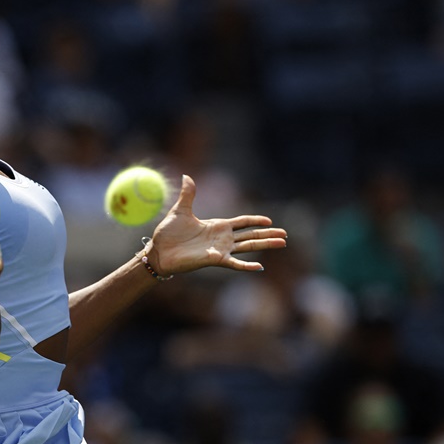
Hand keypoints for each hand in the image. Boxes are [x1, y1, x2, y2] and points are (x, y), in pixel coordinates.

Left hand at [147, 175, 286, 274]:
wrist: (158, 251)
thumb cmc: (168, 234)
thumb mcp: (180, 210)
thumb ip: (188, 194)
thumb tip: (186, 176)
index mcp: (217, 226)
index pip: (242, 222)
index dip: (255, 221)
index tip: (269, 220)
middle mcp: (222, 239)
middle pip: (251, 235)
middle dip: (268, 235)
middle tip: (285, 235)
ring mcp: (220, 250)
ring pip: (248, 247)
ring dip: (265, 245)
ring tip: (282, 244)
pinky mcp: (215, 260)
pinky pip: (234, 263)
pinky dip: (246, 266)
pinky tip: (260, 267)